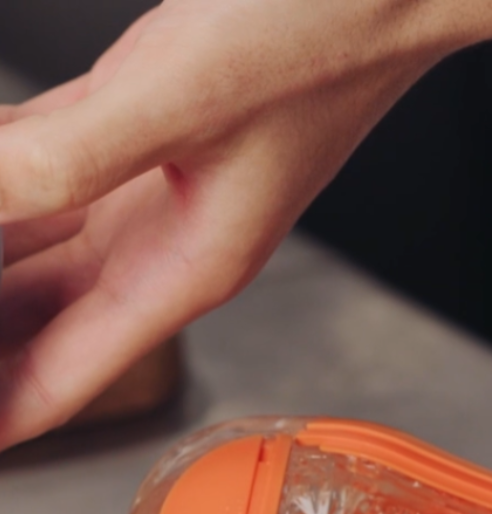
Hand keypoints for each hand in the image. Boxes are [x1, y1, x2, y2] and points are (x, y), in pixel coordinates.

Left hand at [0, 0, 447, 446]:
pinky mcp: (143, 123)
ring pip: (36, 251)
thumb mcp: (189, 98)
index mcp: (190, 265)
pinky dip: (1, 186)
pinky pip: (44, 173)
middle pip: (41, 325)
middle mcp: (170, 240)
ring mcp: (155, 183)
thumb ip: (70, 159)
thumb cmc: (333, 31)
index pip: (66, 376)